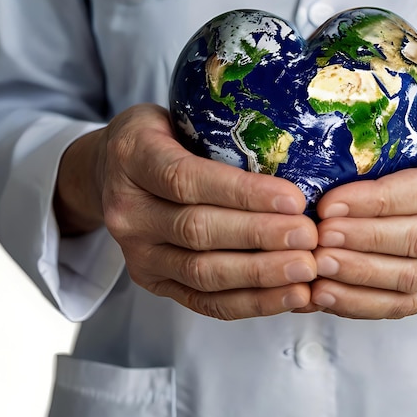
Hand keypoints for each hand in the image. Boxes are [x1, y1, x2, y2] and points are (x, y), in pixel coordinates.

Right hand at [56, 104, 317, 319]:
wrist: (107, 172)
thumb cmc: (158, 138)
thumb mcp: (177, 114)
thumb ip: (219, 130)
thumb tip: (297, 143)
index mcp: (133, 158)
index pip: (188, 179)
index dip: (242, 193)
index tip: (294, 199)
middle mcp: (127, 210)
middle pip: (197, 230)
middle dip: (260, 236)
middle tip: (309, 236)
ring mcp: (136, 253)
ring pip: (200, 273)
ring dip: (260, 275)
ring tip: (307, 270)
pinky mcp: (151, 281)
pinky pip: (202, 301)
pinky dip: (250, 302)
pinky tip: (289, 295)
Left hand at [308, 91, 416, 318]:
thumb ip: (407, 129)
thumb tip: (336, 150)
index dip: (374, 202)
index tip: (328, 205)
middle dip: (360, 242)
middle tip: (316, 238)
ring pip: (414, 277)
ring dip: (359, 277)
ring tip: (317, 270)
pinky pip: (414, 301)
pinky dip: (369, 303)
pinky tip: (333, 295)